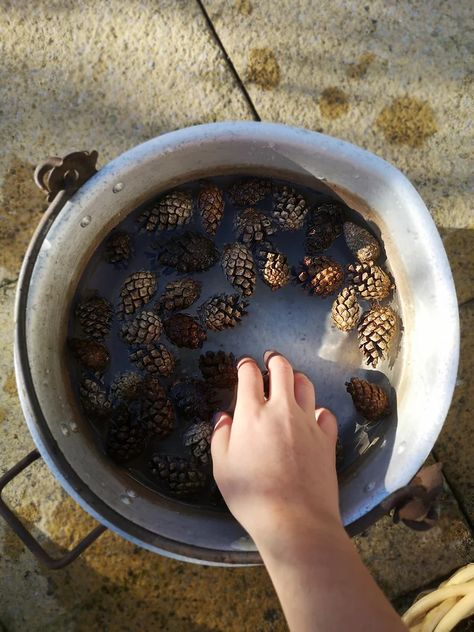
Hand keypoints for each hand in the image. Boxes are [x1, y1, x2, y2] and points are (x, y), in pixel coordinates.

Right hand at [211, 350, 341, 553]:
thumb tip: (223, 417)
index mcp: (252, 414)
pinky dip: (317, 409)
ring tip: (290, 381)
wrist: (294, 520)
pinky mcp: (327, 439)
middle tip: (270, 359)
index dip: (245, 365)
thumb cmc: (251, 496)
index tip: (244, 365)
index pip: (249, 375)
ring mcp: (308, 423)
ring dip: (296, 378)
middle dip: (274, 360)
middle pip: (282, 370)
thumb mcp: (222, 467)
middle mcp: (282, 410)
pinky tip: (312, 416)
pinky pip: (325, 413)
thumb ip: (221, 437)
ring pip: (305, 385)